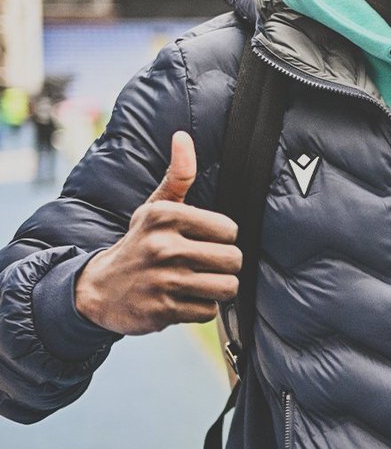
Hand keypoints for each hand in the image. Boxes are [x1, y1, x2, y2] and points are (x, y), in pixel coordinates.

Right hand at [74, 131, 241, 335]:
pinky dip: (201, 308)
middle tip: (206, 265)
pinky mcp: (163, 310)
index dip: (223, 238)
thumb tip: (182, 137)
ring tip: (199, 282)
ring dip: (217, 288)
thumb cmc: (139, 243)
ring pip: (226, 287)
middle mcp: (163, 246)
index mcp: (165, 216)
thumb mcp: (155, 208)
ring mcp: (163, 280)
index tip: (204, 240)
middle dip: (225, 265)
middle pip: (233, 260)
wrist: (99, 289)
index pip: (230, 229)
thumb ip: (177, 175)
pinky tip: (183, 299)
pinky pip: (208, 311)